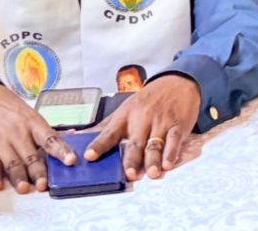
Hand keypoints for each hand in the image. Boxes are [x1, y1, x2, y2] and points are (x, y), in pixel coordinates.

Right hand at [0, 82, 75, 192]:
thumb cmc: (9, 109)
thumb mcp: (29, 114)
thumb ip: (43, 131)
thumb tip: (69, 137)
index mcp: (33, 123)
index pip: (51, 139)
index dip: (62, 150)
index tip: (71, 160)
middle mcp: (18, 133)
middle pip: (31, 155)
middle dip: (38, 172)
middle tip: (44, 185)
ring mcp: (1, 142)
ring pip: (12, 163)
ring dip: (18, 177)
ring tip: (24, 189)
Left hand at [84, 73, 200, 180]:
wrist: (178, 82)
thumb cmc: (148, 99)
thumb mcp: (126, 108)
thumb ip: (107, 127)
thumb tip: (78, 138)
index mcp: (126, 117)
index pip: (110, 133)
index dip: (99, 145)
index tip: (89, 156)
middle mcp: (142, 120)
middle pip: (135, 143)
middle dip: (131, 159)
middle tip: (129, 175)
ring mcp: (161, 123)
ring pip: (155, 144)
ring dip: (153, 159)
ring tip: (151, 173)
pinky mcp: (177, 125)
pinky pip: (174, 140)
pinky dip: (171, 153)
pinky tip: (168, 164)